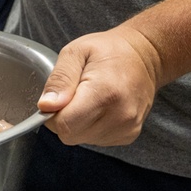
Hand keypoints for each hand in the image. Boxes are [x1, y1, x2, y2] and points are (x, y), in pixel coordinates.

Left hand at [37, 26, 160, 145]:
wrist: (145, 56)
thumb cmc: (108, 50)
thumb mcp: (76, 52)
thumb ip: (59, 79)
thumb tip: (45, 106)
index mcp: (104, 92)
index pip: (64, 125)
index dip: (53, 114)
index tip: (59, 97)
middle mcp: (120, 115)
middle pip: (71, 135)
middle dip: (65, 118)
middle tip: (75, 95)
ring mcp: (127, 128)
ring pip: (83, 139)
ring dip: (79, 123)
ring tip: (91, 98)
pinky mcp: (129, 135)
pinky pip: (96, 140)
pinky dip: (92, 126)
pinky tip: (102, 107)